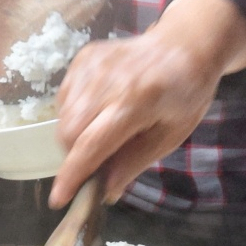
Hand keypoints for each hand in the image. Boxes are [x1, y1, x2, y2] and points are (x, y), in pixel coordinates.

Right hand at [50, 0, 245, 206]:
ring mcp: (92, 64)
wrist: (185, 45)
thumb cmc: (185, 94)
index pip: (92, 144)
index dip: (73, 175)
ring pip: (63, 115)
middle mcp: (108, 79)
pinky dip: (74, 113)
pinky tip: (99, 111)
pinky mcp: (84, 57)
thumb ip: (135, 162)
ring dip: (74, 136)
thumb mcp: (171, 135)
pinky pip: (65, 97)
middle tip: (97, 163)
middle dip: (74, 156)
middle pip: (69, 131)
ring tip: (103, 132)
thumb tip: (104, 190)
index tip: (59, 199)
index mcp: (137, 101)